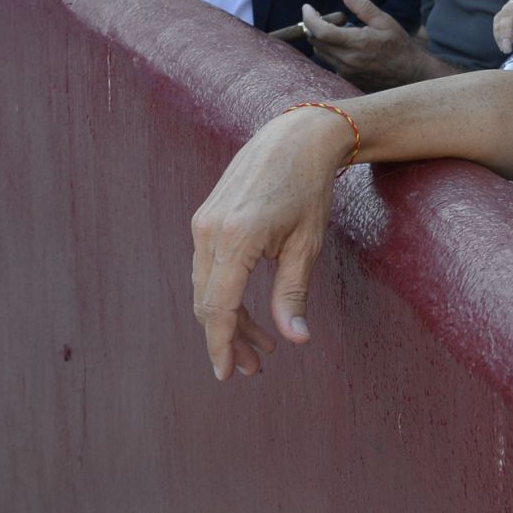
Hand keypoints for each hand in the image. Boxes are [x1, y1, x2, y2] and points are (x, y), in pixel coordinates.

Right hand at [189, 101, 350, 380]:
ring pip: (205, 287)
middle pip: (208, 302)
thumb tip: (296, 340)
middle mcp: (210, 230)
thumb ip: (294, 293)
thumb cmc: (309, 189)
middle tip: (254, 366)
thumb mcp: (308, 244)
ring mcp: (202, 222)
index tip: (228, 374)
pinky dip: (223, 293)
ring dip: (227, 319)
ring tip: (259, 345)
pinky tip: (248, 310)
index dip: (221, 345)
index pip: (219, 307)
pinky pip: (207, 267)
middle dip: (228, 339)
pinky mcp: (205, 217)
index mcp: (237, 238)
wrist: (296, 137)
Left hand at [300, 0, 424, 90]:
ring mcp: (346, 72)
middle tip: (319, 15)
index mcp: (357, 42)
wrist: (410, 74)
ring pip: (320, 53)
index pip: (321, 31)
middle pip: (315, 41)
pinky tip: (343, 45)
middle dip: (312, 25)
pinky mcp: (347, 79)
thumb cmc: (399, 45)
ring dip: (320, 38)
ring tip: (333, 29)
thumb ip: (363, 7)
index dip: (309, 18)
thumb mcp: (385, 21)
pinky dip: (330, 50)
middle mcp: (347, 59)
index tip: (307, 7)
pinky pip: (329, 62)